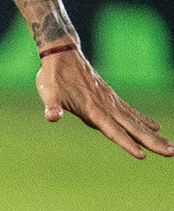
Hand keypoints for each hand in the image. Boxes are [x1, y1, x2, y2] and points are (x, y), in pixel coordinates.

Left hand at [38, 41, 169, 157]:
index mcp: (92, 109)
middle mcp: (106, 107)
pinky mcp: (111, 98)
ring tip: (171, 147)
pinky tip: (156, 128)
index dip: (126, 143)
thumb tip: (51, 117)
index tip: (142, 155)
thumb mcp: (48, 92)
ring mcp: (111, 102)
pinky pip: (131, 112)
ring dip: (153, 135)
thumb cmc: (53, 76)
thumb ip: (52, 106)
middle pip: (133, 129)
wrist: (64, 55)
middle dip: (152, 142)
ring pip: (136, 122)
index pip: (113, 131)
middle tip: (172, 153)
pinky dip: (144, 121)